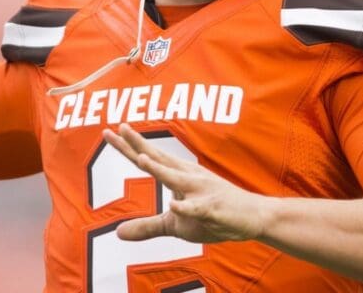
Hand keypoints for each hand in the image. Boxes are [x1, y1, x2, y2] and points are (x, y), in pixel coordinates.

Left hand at [102, 124, 268, 243]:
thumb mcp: (175, 224)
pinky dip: (187, 208)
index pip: (149, 158)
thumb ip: (147, 226)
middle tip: (119, 128)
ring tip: (141, 158)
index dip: (129, 146)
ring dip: (160, 169)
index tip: (109, 131)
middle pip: (159, 159)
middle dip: (138, 145)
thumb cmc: (213, 214)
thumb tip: (117, 233)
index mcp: (178, 175)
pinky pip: (198, 209)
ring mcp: (201, 191)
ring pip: (177, 179)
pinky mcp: (213, 209)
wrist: (253, 216)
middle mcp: (188, 177)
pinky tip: (174, 206)